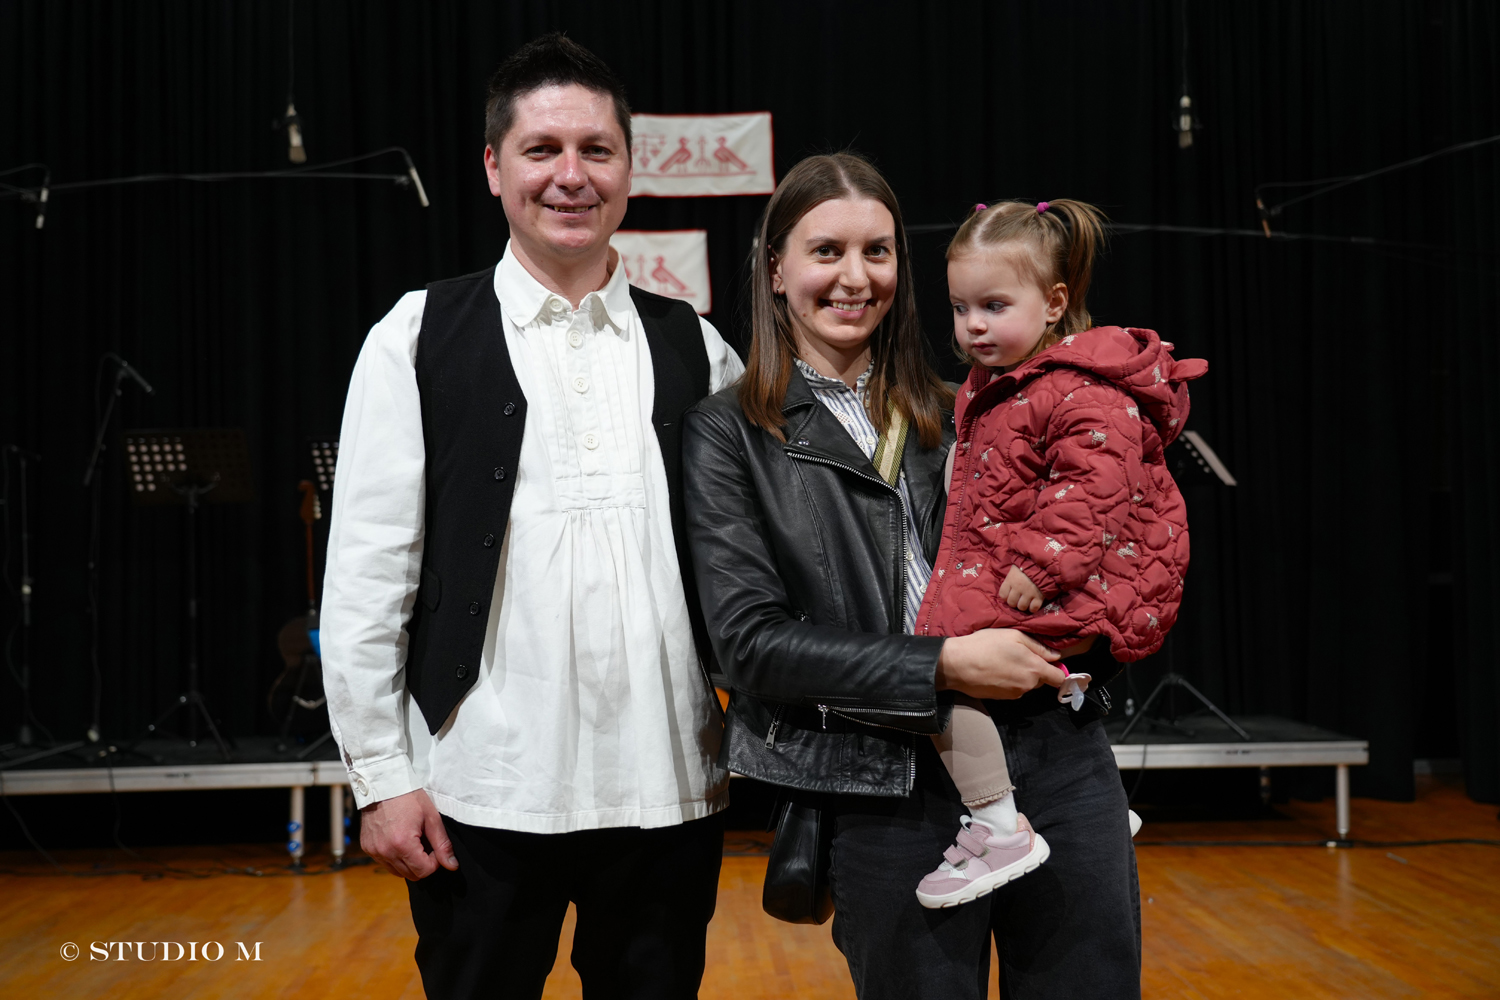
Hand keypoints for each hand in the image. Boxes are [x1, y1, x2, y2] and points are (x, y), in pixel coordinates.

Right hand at [359, 788, 458, 879]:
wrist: (383, 784)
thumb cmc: (409, 797)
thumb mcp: (431, 818)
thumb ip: (442, 844)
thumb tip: (452, 865)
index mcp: (402, 844)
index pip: (424, 871)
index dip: (435, 862)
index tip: (435, 847)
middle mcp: (385, 851)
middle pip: (411, 875)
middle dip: (423, 864)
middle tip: (425, 843)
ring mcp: (374, 851)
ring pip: (397, 872)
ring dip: (409, 863)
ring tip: (412, 841)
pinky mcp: (367, 848)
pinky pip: (385, 863)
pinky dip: (395, 858)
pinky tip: (399, 841)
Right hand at [935, 629, 1066, 699]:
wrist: (957, 665)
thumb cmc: (986, 645)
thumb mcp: (1014, 636)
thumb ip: (1038, 647)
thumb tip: (1056, 657)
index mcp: (1034, 669)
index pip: (1059, 678)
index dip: (1057, 671)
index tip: (1050, 664)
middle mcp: (1028, 685)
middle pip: (1041, 681)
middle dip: (1035, 670)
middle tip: (1018, 656)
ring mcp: (1014, 694)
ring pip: (1026, 685)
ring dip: (1021, 676)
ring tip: (1003, 662)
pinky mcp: (1002, 699)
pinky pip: (1013, 690)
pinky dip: (1008, 682)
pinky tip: (996, 671)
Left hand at [998, 565, 1043, 612]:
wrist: (1043, 563)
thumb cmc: (1027, 564)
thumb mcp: (1015, 569)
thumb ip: (1010, 578)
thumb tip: (1008, 588)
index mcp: (1011, 580)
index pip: (1002, 595)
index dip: (1006, 597)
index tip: (1009, 595)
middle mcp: (1018, 588)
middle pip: (1012, 603)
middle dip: (1014, 603)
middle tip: (1018, 599)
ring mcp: (1029, 593)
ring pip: (1022, 607)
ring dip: (1023, 606)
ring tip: (1026, 602)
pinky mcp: (1039, 596)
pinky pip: (1033, 608)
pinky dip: (1033, 608)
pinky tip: (1033, 605)